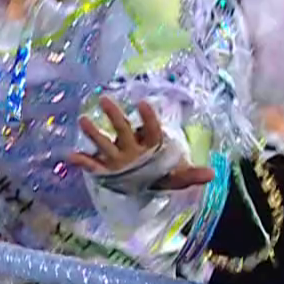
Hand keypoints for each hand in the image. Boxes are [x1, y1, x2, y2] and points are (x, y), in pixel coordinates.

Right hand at [70, 97, 214, 189]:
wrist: (147, 183)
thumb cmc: (163, 174)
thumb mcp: (178, 177)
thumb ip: (192, 175)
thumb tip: (213, 173)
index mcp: (151, 145)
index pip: (151, 129)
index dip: (148, 117)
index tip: (143, 103)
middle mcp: (132, 146)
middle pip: (123, 129)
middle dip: (115, 115)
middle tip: (105, 99)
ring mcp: (117, 156)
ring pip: (105, 141)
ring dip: (94, 132)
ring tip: (83, 120)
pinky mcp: (106, 168)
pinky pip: (92, 164)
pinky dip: (82, 161)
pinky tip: (70, 156)